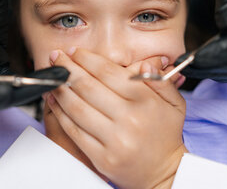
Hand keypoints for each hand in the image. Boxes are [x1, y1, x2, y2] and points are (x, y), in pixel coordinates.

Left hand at [47, 48, 186, 188]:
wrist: (165, 174)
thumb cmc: (166, 135)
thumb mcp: (174, 103)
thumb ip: (160, 80)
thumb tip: (144, 64)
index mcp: (145, 101)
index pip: (108, 72)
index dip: (87, 59)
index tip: (74, 52)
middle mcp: (129, 119)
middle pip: (88, 87)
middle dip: (68, 68)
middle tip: (56, 57)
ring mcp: (114, 139)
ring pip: (77, 107)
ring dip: (60, 88)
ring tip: (52, 77)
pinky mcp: (102, 157)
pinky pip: (74, 130)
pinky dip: (60, 113)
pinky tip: (53, 100)